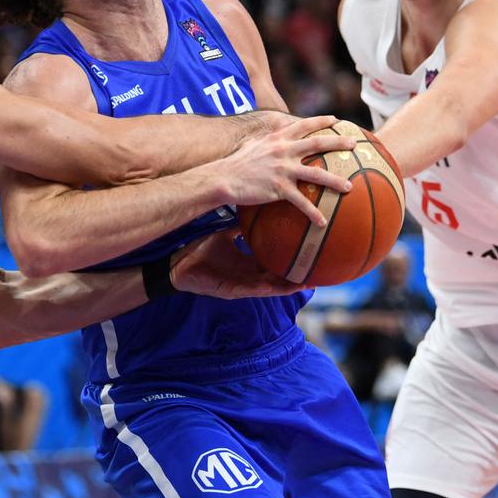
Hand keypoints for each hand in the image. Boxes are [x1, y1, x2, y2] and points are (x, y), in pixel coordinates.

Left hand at [170, 230, 306, 299]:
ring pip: (268, 289)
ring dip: (285, 288)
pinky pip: (247, 290)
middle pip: (278, 280)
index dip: (292, 263)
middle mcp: (248, 276)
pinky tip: (271, 285)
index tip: (310, 257)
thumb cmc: (200, 250)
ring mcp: (240, 285)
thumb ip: (239, 226)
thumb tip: (253, 206)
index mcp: (248, 264)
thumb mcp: (224, 234)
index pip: (275, 264)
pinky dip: (260, 288)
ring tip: (303, 285)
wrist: (178, 264)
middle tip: (318, 275)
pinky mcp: (229, 291)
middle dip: (297, 280)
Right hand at [217, 115, 355, 225]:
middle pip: (317, 143)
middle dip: (338, 142)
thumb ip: (266, 142)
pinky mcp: (279, 188)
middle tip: (354, 144)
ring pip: (317, 174)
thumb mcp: (252, 146)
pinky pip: (301, 202)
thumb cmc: (236, 164)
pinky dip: (313, 212)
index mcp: (277, 139)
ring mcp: (283, 169)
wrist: (224, 178)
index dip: (321, 121)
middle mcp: (283, 151)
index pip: (303, 125)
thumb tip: (271, 140)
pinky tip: (322, 222)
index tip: (336, 120)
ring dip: (335, 180)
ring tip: (349, 187)